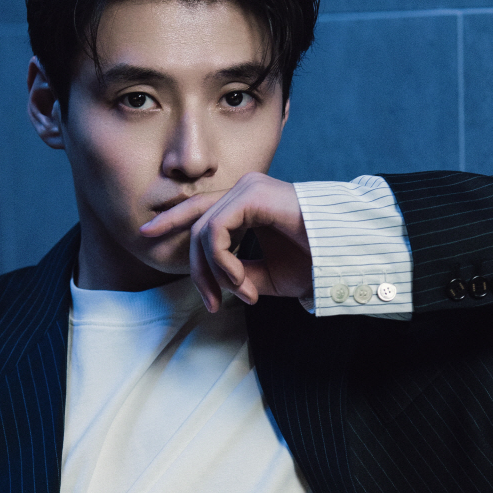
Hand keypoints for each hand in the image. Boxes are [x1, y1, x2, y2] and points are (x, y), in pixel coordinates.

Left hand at [140, 172, 312, 310]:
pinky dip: (223, 263)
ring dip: (216, 273)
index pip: (200, 209)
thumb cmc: (314, 263)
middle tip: (210, 303)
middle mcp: (246, 190)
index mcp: (248, 204)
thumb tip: (215, 283)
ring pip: (203, 231)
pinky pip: (216, 231)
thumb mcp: (265, 276)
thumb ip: (236, 274)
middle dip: (195, 268)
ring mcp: (250, 189)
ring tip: (241, 295)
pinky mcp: (254, 195)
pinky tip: (243, 284)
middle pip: (196, 224)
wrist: (345, 257)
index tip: (146, 235)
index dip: (170, 219)